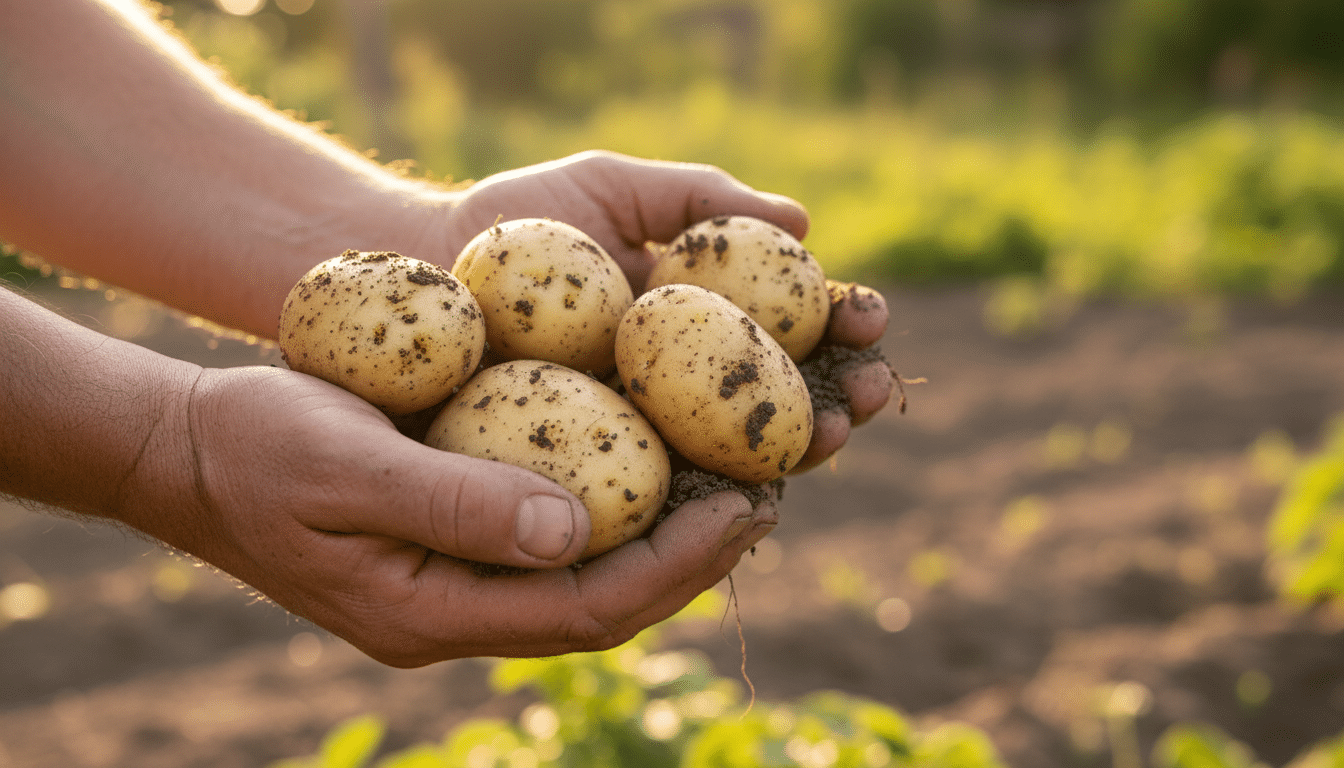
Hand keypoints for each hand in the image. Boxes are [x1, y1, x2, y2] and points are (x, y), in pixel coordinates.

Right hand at [173, 366, 775, 665]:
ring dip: (662, 541)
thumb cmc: (255, 447)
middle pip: (602, 609)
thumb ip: (456, 504)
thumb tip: (577, 529)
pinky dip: (613, 514)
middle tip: (765, 499)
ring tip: (732, 489)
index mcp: (429, 614)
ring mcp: (449, 588)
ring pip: (584, 583)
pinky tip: (650, 470)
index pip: (588, 611)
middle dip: (690, 561)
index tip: (748, 508)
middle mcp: (451, 616)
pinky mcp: (448, 549)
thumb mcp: (346, 465)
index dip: (677, 565)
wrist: (186, 450)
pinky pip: (552, 547)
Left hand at [439, 151, 892, 474]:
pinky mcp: (605, 475)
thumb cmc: (517, 221)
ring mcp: (650, 433)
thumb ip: (700, 196)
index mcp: (706, 315)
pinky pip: (670, 489)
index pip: (795, 325)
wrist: (419, 270)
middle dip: (843, 396)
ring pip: (743, 452)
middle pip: (787, 396)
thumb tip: (801, 222)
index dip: (842, 325)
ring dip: (801, 448)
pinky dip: (718, 489)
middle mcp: (689, 380)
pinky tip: (753, 486)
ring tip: (831, 435)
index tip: (869, 315)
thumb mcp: (614, 187)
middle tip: (873, 391)